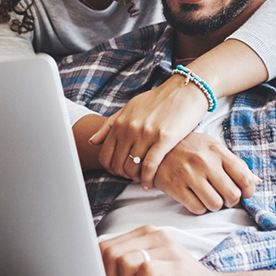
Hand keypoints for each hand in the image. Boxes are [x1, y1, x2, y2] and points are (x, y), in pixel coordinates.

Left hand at [88, 75, 209, 186]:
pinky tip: (149, 184)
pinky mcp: (164, 139)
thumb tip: (92, 142)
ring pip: (132, 167)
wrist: (184, 90)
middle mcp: (130, 129)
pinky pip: (150, 166)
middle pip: (117, 164)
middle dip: (122, 175)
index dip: (110, 168)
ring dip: (135, 179)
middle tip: (131, 178)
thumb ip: (110, 125)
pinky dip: (148, 179)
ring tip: (140, 180)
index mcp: (120, 122)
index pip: (105, 155)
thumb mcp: (129, 108)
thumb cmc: (157, 100)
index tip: (118, 172)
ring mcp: (146, 134)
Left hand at [98, 226, 227, 275]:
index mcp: (143, 234)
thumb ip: (123, 266)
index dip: (98, 270)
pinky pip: (145, 271)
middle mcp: (155, 234)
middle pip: (109, 253)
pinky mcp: (177, 264)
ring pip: (123, 261)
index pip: (103, 246)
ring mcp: (167, 247)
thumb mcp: (145, 272)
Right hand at [152, 132, 257, 213]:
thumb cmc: (189, 147)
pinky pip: (197, 208)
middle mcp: (204, 162)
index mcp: (217, 151)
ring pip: (215, 204)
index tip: (244, 192)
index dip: (248, 191)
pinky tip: (196, 198)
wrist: (156, 146)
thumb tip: (257, 182)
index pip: (244, 177)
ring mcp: (189, 175)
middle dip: (231, 200)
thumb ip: (235, 163)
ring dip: (215, 205)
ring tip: (209, 197)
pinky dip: (200, 208)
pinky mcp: (175, 187)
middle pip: (232, 195)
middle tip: (224, 196)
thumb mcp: (213, 147)